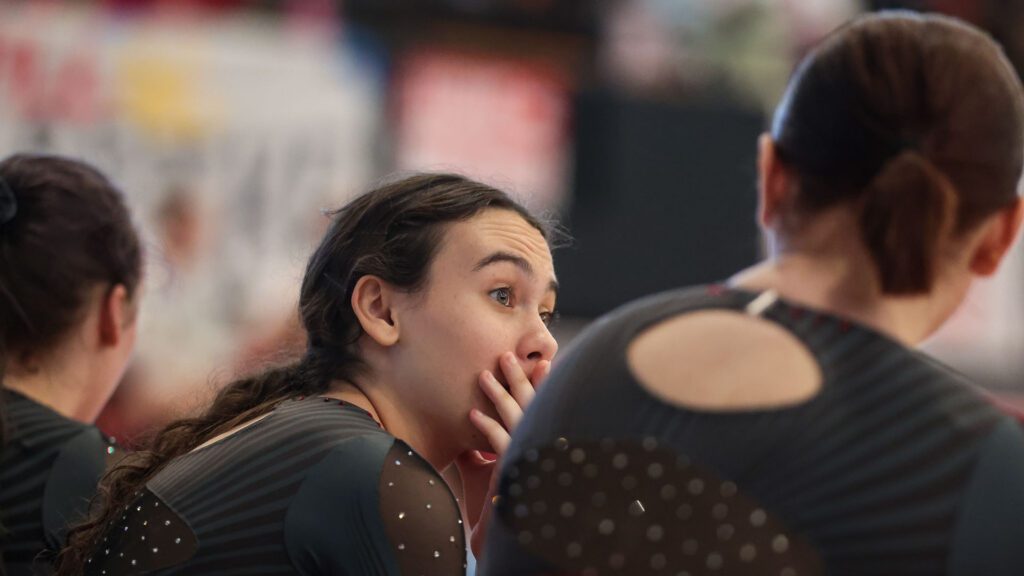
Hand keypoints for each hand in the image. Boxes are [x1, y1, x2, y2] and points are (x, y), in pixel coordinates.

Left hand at [456, 352, 549, 555]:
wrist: (501, 531)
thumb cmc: (498, 499)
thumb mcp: (491, 466)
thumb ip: (482, 446)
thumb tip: (470, 420)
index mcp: (539, 441)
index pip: (543, 407)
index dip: (543, 384)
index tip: (543, 362)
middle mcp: (539, 444)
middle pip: (532, 404)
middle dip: (520, 378)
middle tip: (506, 356)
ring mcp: (529, 454)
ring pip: (516, 416)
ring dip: (498, 394)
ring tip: (483, 375)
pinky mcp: (515, 467)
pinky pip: (500, 441)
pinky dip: (486, 427)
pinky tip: (472, 415)